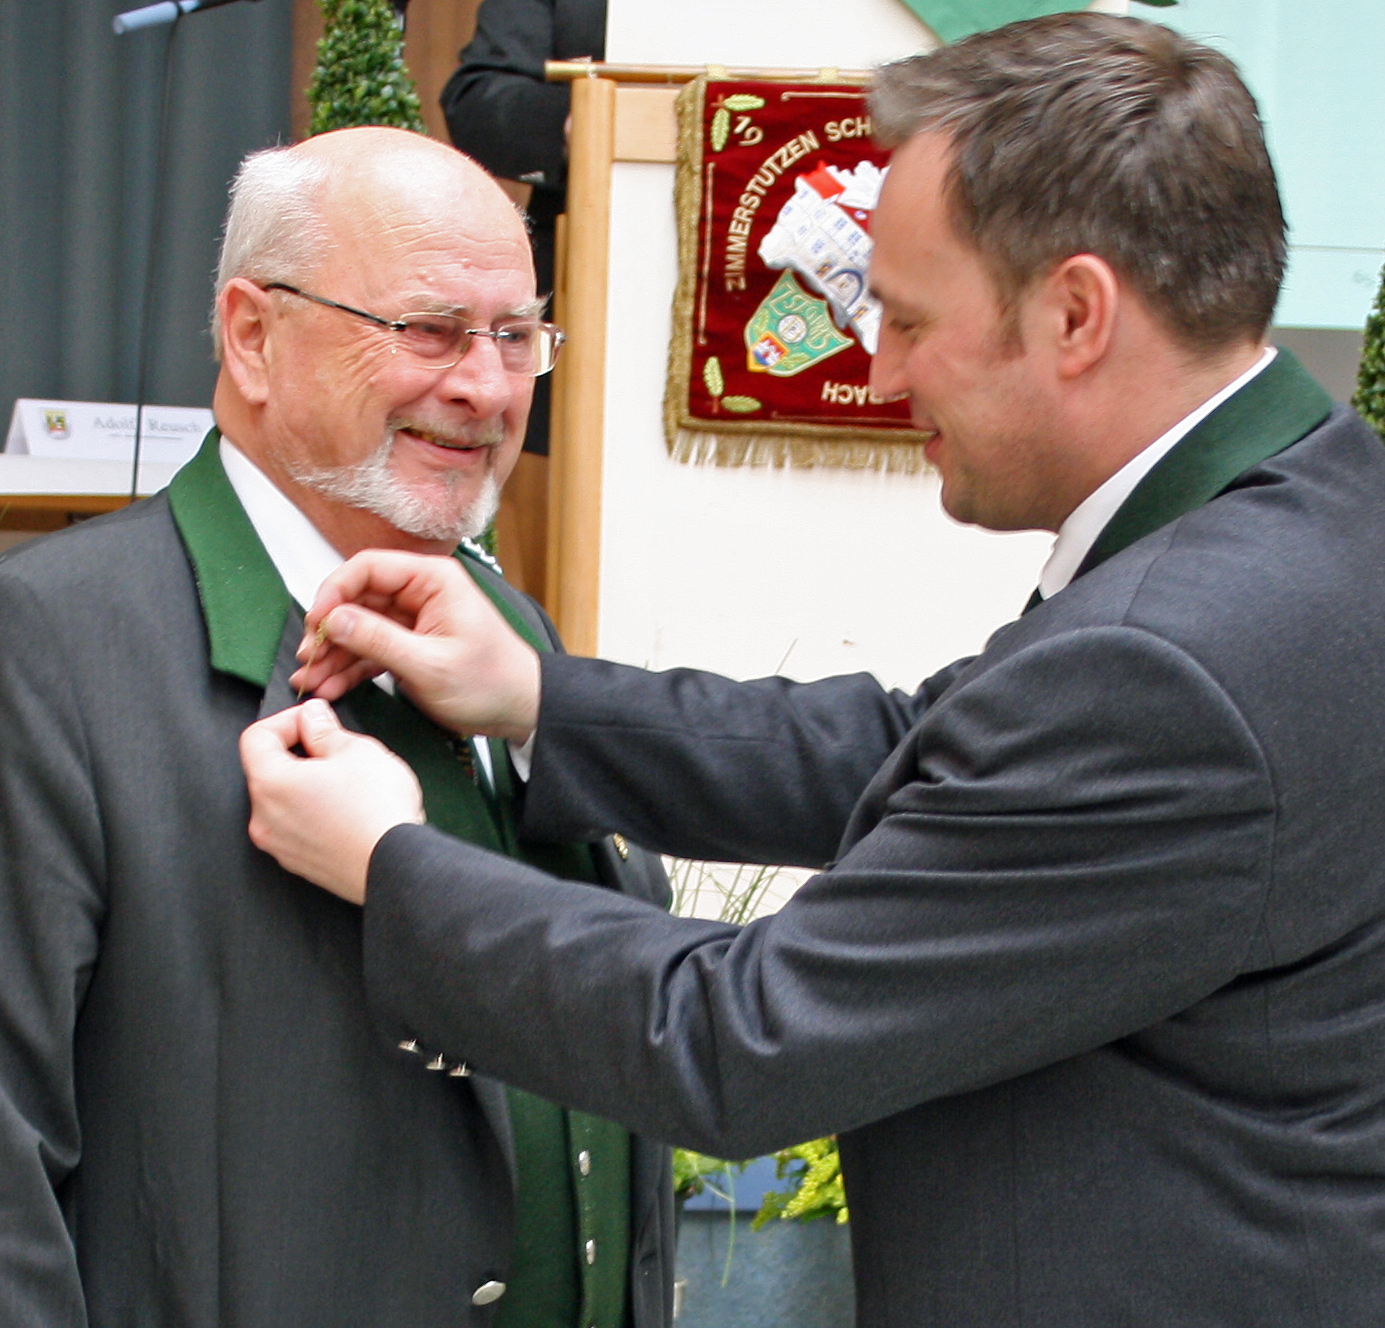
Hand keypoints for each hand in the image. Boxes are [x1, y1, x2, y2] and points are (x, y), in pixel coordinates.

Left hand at [240, 699, 424, 903]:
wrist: (398, 866)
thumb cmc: (378, 811)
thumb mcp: (356, 750)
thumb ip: (324, 728)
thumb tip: (312, 716)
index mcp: (271, 783)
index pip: (257, 737)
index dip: (286, 720)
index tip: (313, 720)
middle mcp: (264, 817)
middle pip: (268, 769)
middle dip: (299, 752)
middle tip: (336, 748)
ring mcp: (280, 845)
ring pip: (283, 800)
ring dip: (306, 783)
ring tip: (347, 782)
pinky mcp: (298, 863)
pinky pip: (296, 826)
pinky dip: (313, 811)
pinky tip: (347, 809)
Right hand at [290, 550, 541, 742]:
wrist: (519, 710)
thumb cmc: (492, 682)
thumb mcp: (430, 664)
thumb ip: (378, 640)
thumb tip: (334, 619)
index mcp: (432, 580)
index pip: (368, 568)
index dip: (334, 592)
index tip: (316, 622)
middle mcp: (420, 593)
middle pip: (357, 598)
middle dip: (329, 630)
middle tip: (309, 658)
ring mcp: (412, 620)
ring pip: (358, 627)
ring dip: (333, 654)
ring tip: (311, 679)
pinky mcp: (408, 645)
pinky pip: (369, 649)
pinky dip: (348, 667)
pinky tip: (329, 685)